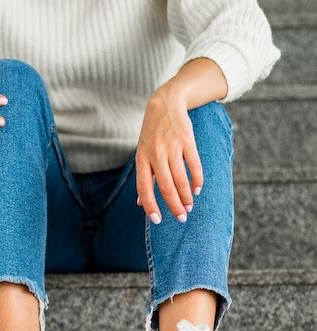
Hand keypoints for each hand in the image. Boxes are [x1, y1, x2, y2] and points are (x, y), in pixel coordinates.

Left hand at [135, 86, 202, 223]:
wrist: (165, 103)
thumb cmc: (152, 134)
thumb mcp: (142, 154)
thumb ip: (145, 178)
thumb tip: (141, 204)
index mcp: (142, 159)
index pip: (144, 187)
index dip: (150, 205)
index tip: (157, 220)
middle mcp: (156, 154)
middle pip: (166, 186)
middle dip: (174, 206)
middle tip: (181, 218)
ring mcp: (172, 146)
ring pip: (180, 179)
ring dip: (186, 196)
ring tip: (189, 207)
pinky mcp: (187, 140)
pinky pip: (194, 165)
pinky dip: (197, 180)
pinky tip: (197, 190)